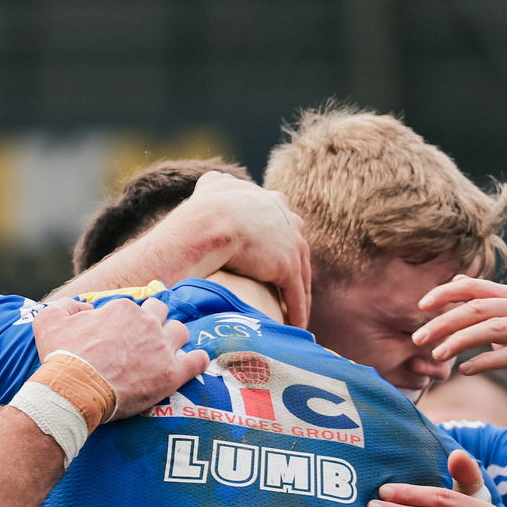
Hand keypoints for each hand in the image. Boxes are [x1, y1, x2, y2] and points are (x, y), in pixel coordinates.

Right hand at [31, 298, 208, 419]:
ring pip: (180, 332)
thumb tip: (86, 308)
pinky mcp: (172, 373)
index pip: (133, 308)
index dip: (126, 322)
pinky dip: (198, 360)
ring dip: (174, 339)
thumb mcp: (49, 320)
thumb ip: (67, 305)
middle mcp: (147, 323)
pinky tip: (195, 363)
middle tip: (145, 341)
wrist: (75, 390)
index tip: (119, 337)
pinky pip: (197, 361)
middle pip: (161, 313)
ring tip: (166, 353)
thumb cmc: (62, 357)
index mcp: (123, 309)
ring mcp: (162, 348)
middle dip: (155, 322)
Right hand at [163, 172, 311, 325]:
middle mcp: (289, 220)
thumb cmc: (206, 207)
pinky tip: (295, 327)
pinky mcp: (287, 267)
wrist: (209, 223)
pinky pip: (295, 296)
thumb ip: (218, 183)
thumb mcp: (214, 185)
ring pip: (301, 277)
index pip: (284, 227)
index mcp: (274, 201)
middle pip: (298, 252)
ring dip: (299, 299)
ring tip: (296, 316)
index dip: (279, 245)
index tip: (273, 260)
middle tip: (290, 293)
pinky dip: (296, 312)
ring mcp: (291, 244)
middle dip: (295, 273)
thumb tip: (214, 180)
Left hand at [414, 277, 506, 408]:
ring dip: (461, 341)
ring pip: (494, 329)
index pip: (476, 287)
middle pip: (480, 307)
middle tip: (418, 337)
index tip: (421, 305)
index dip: (446, 292)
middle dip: (445, 321)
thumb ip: (487, 306)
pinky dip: (486, 362)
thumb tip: (459, 280)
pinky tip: (466, 370)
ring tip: (437, 353)